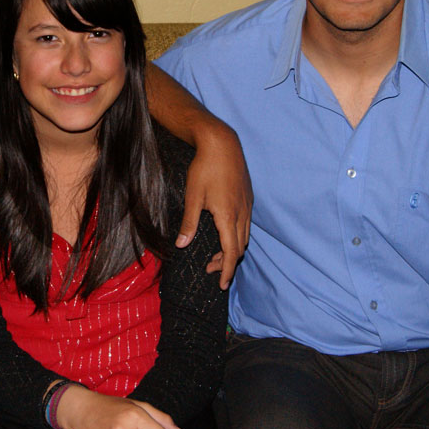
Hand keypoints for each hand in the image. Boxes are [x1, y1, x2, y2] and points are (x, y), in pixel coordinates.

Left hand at [176, 120, 252, 289]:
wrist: (222, 143)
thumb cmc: (204, 169)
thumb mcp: (192, 196)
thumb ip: (189, 223)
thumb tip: (181, 245)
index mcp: (228, 216)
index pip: (231, 253)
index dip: (227, 271)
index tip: (221, 285)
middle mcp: (242, 213)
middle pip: (239, 248)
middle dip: (226, 263)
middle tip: (209, 270)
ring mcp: (247, 205)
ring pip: (244, 236)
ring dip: (232, 249)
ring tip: (215, 255)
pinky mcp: (247, 197)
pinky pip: (245, 224)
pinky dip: (236, 236)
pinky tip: (224, 233)